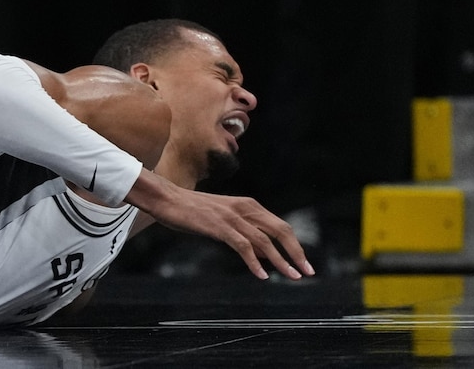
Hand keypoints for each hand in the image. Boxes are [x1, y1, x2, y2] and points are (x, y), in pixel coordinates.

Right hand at [125, 171, 313, 279]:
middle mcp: (244, 208)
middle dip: (296, 253)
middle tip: (307, 272)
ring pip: (265, 241)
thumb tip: (264, 253)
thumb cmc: (191, 209)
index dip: (295, 244)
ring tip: (292, 276)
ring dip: (281, 261)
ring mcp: (232, 217)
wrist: (166, 198)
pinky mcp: (219, 226)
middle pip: (280, 231)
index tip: (304, 262)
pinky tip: (262, 275)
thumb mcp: (223, 216)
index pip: (280, 225)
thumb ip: (244, 230)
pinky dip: (255, 262)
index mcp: (248, 204)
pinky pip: (243, 247)